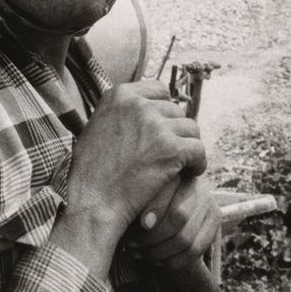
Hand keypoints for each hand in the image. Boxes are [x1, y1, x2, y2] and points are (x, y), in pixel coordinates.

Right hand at [66, 81, 207, 245]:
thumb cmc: (92, 172)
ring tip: (182, 164)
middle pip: (175, 111)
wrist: (93, 202)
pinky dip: (198, 163)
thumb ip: (121, 113)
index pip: (158, 90)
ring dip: (188, 147)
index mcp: (119, 95)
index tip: (164, 130)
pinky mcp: (171, 148)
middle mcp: (138, 104)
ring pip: (191, 129)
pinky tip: (190, 173)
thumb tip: (147, 107)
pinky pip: (198, 150)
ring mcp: (156, 125)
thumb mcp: (97, 127)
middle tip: (172, 153)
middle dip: (176, 132)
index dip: (164, 111)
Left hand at [128, 175, 220, 270]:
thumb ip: (144, 202)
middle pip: (178, 217)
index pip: (168, 192)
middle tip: (130, 244)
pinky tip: (157, 260)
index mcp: (177, 173)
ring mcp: (209, 203)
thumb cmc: (148, 197)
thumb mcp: (144, 194)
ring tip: (139, 254)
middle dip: (150, 237)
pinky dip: (173, 260)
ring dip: (158, 252)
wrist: (175, 202)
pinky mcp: (215, 221)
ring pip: (185, 238)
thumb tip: (145, 224)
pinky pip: (195, 250)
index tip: (137, 226)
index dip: (154, 210)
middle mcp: (196, 185)